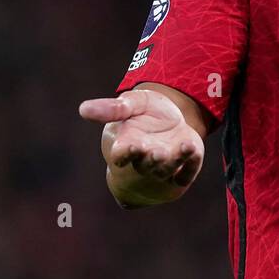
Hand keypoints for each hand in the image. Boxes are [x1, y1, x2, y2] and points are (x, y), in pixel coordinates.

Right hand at [79, 88, 203, 188]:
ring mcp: (164, 168)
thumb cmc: (143, 115)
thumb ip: (112, 108)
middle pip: (145, 165)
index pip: (121, 155)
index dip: (125, 153)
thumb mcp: (131, 105)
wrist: (169, 125)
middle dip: (152, 159)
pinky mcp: (183, 171)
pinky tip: (195, 151)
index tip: (130, 146)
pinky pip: (187, 173)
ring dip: (176, 160)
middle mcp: (143, 161)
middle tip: (156, 152)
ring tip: (184, 146)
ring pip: (167, 169)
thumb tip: (83, 109)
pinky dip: (191, 165)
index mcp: (126, 146)